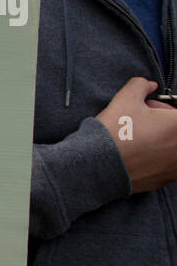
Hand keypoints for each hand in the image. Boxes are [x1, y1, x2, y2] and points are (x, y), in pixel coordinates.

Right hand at [95, 77, 176, 192]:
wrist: (98, 166)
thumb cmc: (115, 132)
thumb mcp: (125, 98)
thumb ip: (141, 85)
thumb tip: (148, 85)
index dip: (165, 108)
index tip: (151, 109)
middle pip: (175, 129)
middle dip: (164, 123)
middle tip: (143, 122)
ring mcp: (176, 166)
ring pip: (173, 148)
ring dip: (162, 141)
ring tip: (139, 140)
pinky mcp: (165, 180)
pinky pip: (168, 164)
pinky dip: (156, 158)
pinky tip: (137, 155)